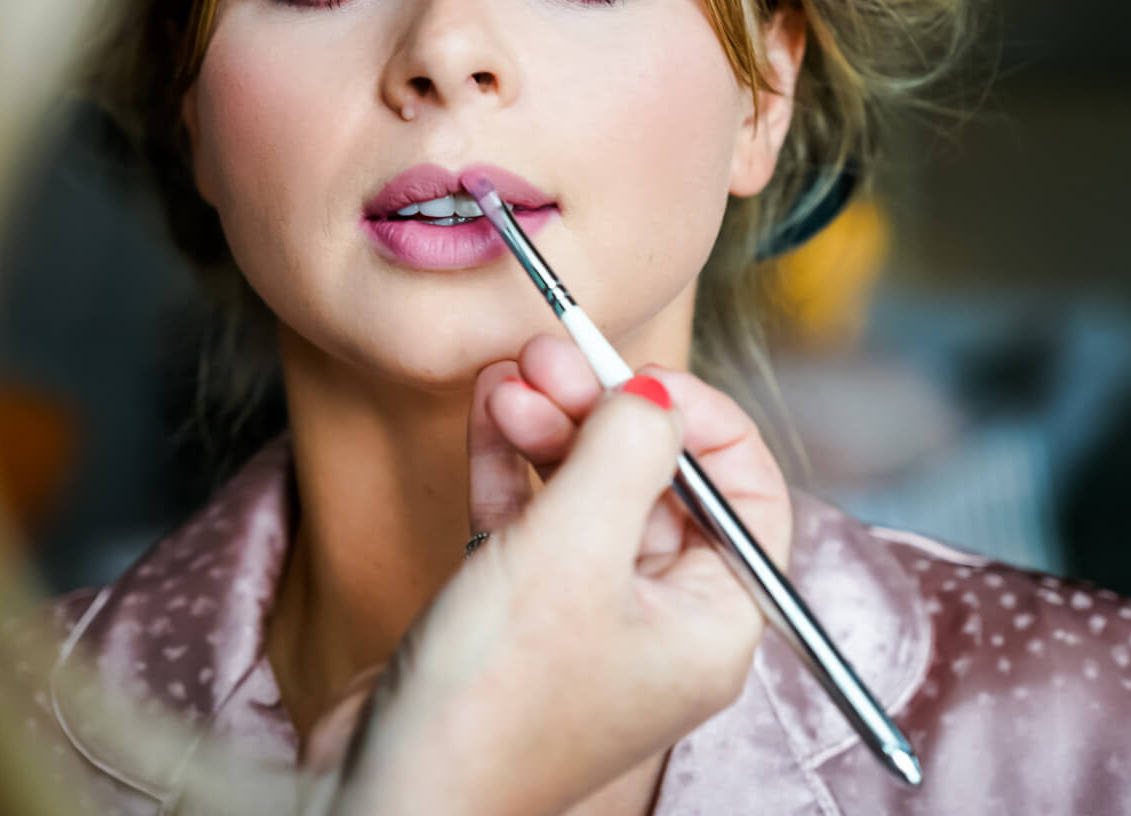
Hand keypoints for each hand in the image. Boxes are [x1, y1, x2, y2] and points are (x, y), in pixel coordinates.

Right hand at [304, 335, 791, 815]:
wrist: (385, 795)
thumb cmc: (493, 702)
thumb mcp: (574, 552)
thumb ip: (626, 453)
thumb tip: (654, 392)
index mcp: (712, 624)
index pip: (744, 491)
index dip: (696, 419)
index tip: (633, 375)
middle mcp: (660, 622)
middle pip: (656, 480)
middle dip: (601, 409)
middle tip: (548, 359)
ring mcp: (586, 618)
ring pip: (586, 491)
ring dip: (548, 426)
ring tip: (505, 381)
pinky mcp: (517, 615)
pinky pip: (531, 517)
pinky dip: (509, 463)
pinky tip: (487, 416)